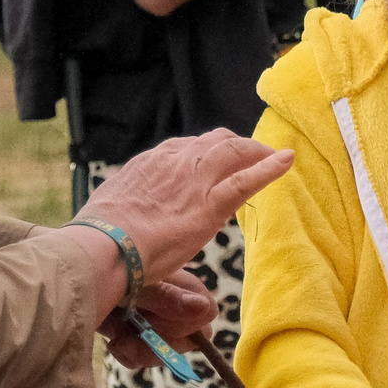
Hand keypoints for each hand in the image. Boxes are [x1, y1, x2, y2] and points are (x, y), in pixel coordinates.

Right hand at [78, 129, 291, 301]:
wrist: (105, 245)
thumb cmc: (101, 236)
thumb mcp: (113, 206)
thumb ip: (132, 203)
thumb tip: (134, 214)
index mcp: (151, 162)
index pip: (185, 148)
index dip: (204, 154)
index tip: (214, 163)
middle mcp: (175, 160)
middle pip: (214, 142)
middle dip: (234, 146)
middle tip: (249, 156)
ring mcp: (195, 180)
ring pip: (234, 152)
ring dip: (256, 152)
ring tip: (273, 157)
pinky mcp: (210, 204)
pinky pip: (247, 179)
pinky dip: (270, 167)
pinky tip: (287, 160)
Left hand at [99, 272, 215, 368]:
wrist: (67, 286)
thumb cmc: (101, 270)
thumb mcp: (135, 281)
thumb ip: (168, 296)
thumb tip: (203, 307)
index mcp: (176, 282)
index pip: (205, 311)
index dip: (187, 324)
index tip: (157, 321)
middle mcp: (168, 300)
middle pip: (188, 337)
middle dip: (162, 342)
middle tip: (137, 334)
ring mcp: (149, 318)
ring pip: (164, 350)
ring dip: (142, 350)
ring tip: (119, 342)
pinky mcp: (129, 333)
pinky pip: (142, 356)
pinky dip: (128, 353)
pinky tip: (113, 344)